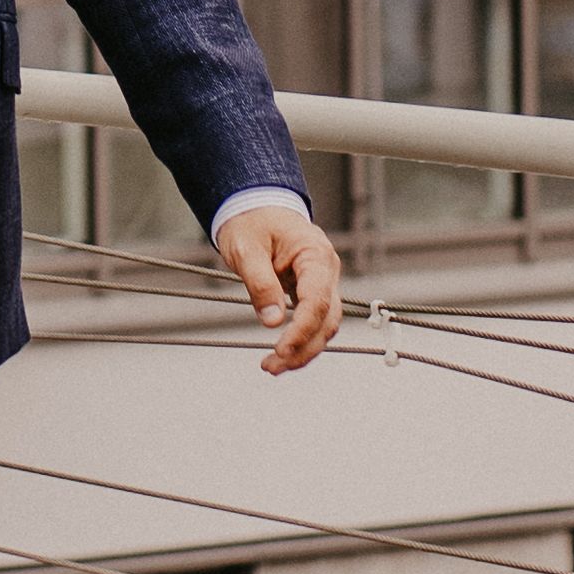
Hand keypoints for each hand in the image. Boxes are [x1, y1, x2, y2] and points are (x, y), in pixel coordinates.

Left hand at [214, 205, 343, 375]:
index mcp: (314, 253)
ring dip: (302, 350)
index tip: (281, 349)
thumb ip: (260, 283)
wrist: (255, 206)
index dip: (302, 329)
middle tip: (272, 366)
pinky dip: (300, 340)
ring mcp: (323, 281)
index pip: (318, 300)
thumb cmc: (250, 222)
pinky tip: (281, 355)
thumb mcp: (246, 248)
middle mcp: (326, 269)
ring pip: (324, 325)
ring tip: (272, 367)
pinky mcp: (313, 291)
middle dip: (303, 348)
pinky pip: (314, 320)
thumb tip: (272, 321)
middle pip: (327, 319)